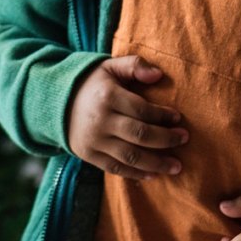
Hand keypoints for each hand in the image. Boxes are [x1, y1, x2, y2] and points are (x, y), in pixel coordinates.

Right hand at [66, 55, 187, 180]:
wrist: (57, 102)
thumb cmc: (93, 84)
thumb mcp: (110, 67)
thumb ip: (134, 65)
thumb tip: (159, 75)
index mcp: (107, 96)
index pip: (142, 110)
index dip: (163, 115)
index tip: (178, 118)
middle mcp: (100, 120)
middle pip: (140, 135)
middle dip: (166, 139)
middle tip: (184, 139)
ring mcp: (94, 140)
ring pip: (130, 156)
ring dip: (157, 163)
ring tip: (177, 166)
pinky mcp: (89, 155)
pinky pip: (116, 169)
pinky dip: (136, 174)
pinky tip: (154, 175)